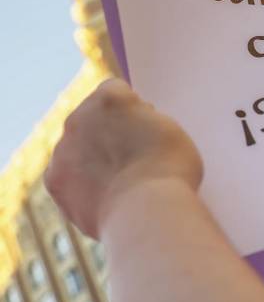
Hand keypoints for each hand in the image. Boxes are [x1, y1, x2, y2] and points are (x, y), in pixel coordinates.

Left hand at [46, 79, 202, 237]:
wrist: (147, 210)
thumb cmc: (170, 168)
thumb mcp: (170, 131)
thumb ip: (145, 122)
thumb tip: (135, 128)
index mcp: (110, 98)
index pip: (117, 92)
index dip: (133, 110)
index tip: (145, 128)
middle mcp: (79, 117)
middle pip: (92, 118)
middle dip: (108, 133)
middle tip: (135, 157)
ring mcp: (62, 150)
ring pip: (77, 148)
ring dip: (93, 159)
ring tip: (123, 183)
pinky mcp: (55, 181)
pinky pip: (68, 178)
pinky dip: (83, 185)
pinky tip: (108, 197)